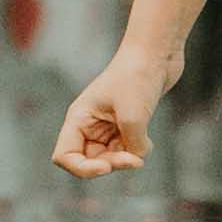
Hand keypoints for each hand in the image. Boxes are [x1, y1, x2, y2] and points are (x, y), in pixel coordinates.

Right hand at [50, 49, 177, 180]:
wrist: (157, 52)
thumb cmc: (137, 74)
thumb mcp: (133, 114)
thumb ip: (132, 145)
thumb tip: (137, 159)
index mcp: (79, 118)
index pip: (64, 156)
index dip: (82, 169)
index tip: (105, 167)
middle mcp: (89, 124)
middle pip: (90, 160)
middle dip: (111, 164)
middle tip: (134, 160)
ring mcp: (107, 124)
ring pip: (110, 157)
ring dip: (126, 158)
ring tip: (143, 146)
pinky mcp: (126, 123)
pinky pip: (126, 150)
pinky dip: (137, 151)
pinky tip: (148, 141)